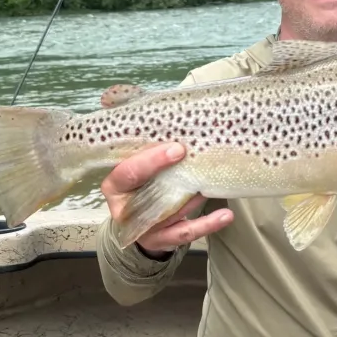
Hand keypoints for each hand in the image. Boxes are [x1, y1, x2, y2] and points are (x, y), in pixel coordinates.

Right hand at [100, 143, 233, 256]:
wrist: (141, 221)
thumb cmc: (142, 181)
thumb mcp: (135, 157)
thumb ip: (134, 132)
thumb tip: (109, 95)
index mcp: (114, 185)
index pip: (127, 173)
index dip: (150, 160)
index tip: (177, 147)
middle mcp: (123, 209)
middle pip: (145, 196)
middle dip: (171, 177)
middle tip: (193, 158)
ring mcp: (143, 228)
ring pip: (170, 214)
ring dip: (193, 198)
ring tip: (213, 185)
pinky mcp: (161, 242)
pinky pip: (186, 234)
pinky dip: (208, 224)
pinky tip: (226, 215)